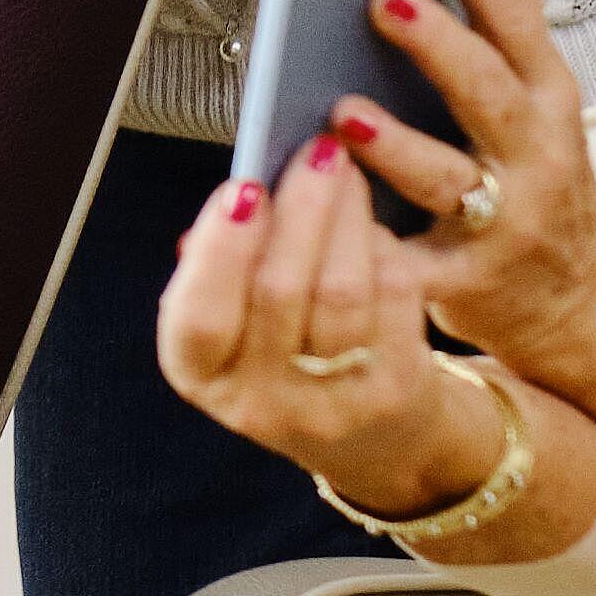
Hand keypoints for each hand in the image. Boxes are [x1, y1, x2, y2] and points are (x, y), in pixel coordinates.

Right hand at [152, 142, 504, 520]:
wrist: (378, 444)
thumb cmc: (290, 361)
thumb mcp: (236, 333)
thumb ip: (225, 273)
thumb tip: (241, 197)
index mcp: (205, 377)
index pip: (199, 318)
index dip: (220, 252)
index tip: (244, 190)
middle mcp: (263, 401)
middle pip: (278, 290)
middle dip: (299, 209)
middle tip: (316, 152)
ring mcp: (333, 403)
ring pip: (341, 290)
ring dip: (346, 215)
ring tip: (346, 169)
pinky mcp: (396, 390)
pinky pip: (392, 298)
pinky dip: (382, 247)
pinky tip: (372, 220)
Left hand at [311, 0, 595, 372]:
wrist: (584, 297)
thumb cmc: (544, 172)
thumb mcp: (543, 84)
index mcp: (544, 93)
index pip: (513, 16)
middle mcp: (531, 152)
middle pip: (486, 91)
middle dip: (438, 43)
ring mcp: (500, 219)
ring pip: (445, 179)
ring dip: (395, 146)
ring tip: (342, 114)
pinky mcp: (460, 281)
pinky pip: (405, 262)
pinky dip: (365, 246)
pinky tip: (321, 220)